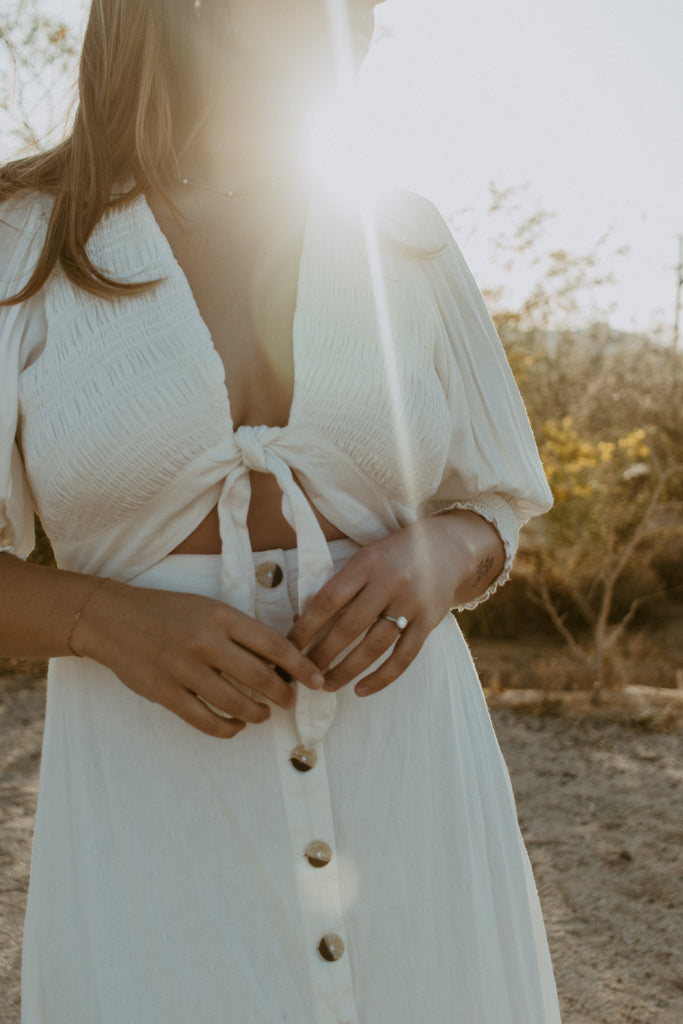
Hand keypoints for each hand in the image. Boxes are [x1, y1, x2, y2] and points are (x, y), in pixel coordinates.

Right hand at [73, 581, 325, 737]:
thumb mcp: (208, 608)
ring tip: (262, 714)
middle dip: (284, 695)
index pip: (273, 644)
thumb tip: (279, 659)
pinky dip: (228, 728)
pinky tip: (235, 725)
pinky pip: (206, 721)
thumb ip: (239, 631)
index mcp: (221, 616)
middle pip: (261, 679)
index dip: (300, 666)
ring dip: (258, 715)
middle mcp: (205, 642)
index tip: (316, 679)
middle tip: (289, 700)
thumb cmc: (167, 611)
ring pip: (237, 705)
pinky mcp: (166, 694)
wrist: (113, 619)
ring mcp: (184, 670)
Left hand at [287, 512, 502, 696]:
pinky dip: (382, 677)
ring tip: (327, 684)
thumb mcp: (367, 557)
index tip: (289, 647)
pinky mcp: (429, 622)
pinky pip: (403, 657)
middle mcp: (389, 583)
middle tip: (304, 673)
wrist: (447, 547)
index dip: (306, 627)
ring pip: (374, 646)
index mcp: (367, 563)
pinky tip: (362, 689)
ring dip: (347, 670)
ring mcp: (411, 604)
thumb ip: (343, 584)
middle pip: (349, 626)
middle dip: (322, 653)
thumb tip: (303, 620)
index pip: (328, 600)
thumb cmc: (394, 555)